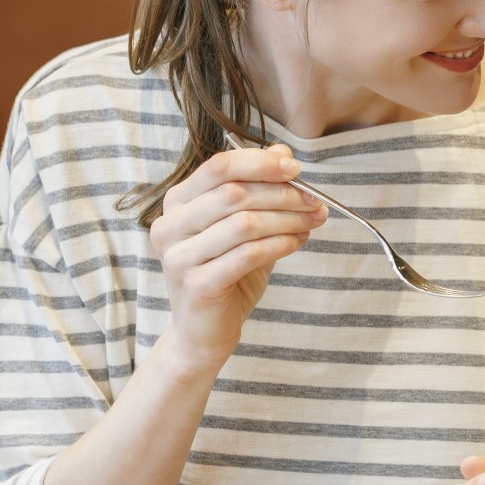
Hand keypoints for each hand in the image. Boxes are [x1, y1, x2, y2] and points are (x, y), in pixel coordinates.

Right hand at [149, 143, 327, 373]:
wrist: (204, 331)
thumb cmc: (226, 273)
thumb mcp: (244, 224)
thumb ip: (259, 188)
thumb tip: (283, 153)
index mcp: (177, 203)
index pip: (218, 167)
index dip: (260, 164)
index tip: (297, 169)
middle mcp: (170, 226)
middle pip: (234, 194)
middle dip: (282, 195)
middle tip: (315, 202)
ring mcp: (178, 257)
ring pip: (244, 224)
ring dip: (286, 219)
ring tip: (311, 222)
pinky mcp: (196, 286)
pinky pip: (247, 255)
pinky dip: (280, 244)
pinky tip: (298, 241)